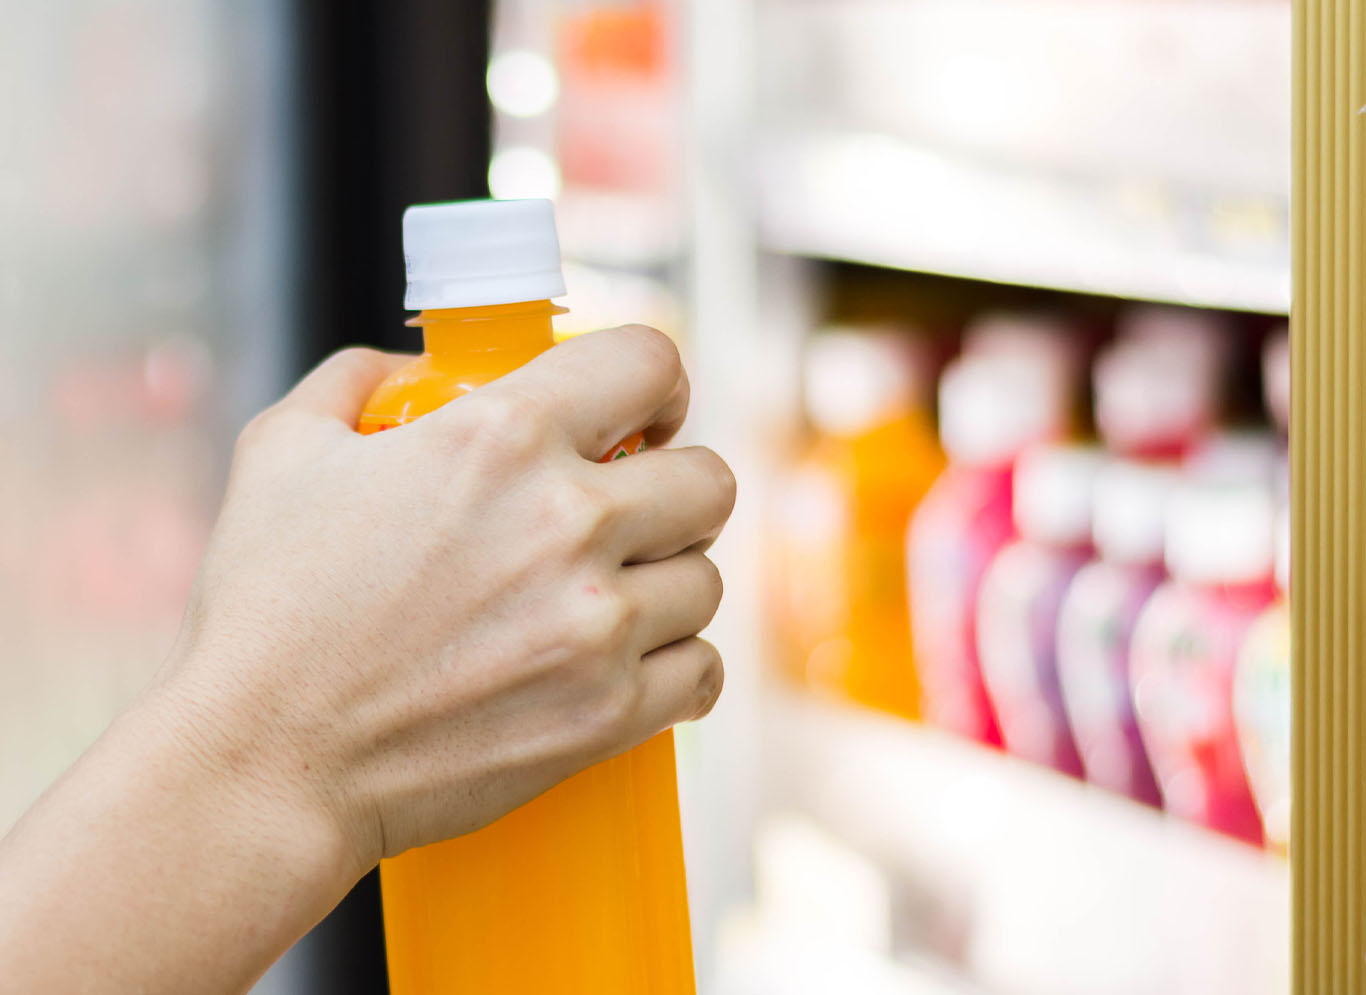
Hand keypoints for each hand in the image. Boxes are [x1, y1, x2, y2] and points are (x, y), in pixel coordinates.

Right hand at [164, 324, 733, 870]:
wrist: (267, 761)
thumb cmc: (268, 608)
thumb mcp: (284, 449)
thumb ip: (357, 380)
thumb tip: (413, 366)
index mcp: (503, 435)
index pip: (650, 362)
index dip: (658, 383)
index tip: (645, 417)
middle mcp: (569, 521)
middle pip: (709, 480)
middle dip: (677, 489)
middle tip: (634, 515)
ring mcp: (597, 624)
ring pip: (706, 580)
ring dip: (669, 583)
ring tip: (614, 598)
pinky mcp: (607, 713)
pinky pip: (703, 672)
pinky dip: (677, 666)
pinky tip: (637, 663)